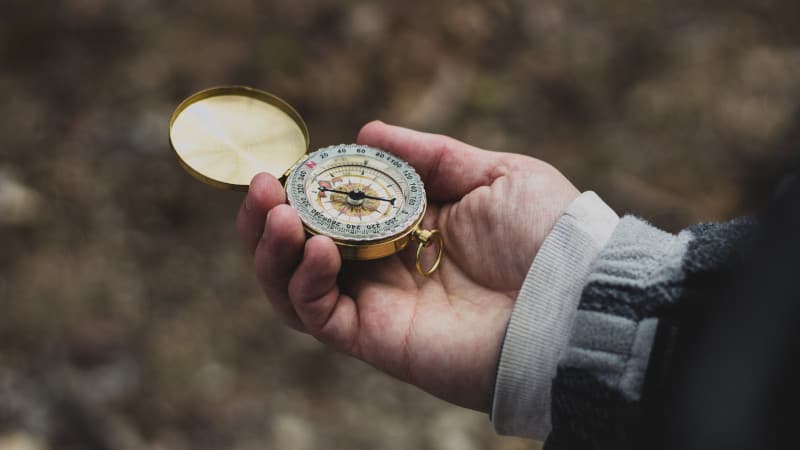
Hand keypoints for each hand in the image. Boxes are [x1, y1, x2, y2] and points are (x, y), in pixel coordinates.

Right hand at [236, 121, 578, 411]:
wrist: (570, 300)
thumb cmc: (544, 235)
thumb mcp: (493, 174)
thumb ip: (429, 155)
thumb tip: (367, 133)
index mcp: (408, 226)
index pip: (337, 208)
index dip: (307, 187)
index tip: (290, 162)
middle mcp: (384, 266)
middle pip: (303, 247)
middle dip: (271, 216)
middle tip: (261, 186)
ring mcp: (376, 304)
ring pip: (295, 285)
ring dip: (271, 249)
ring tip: (276, 212)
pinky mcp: (374, 339)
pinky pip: (317, 316)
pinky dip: (302, 281)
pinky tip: (315, 247)